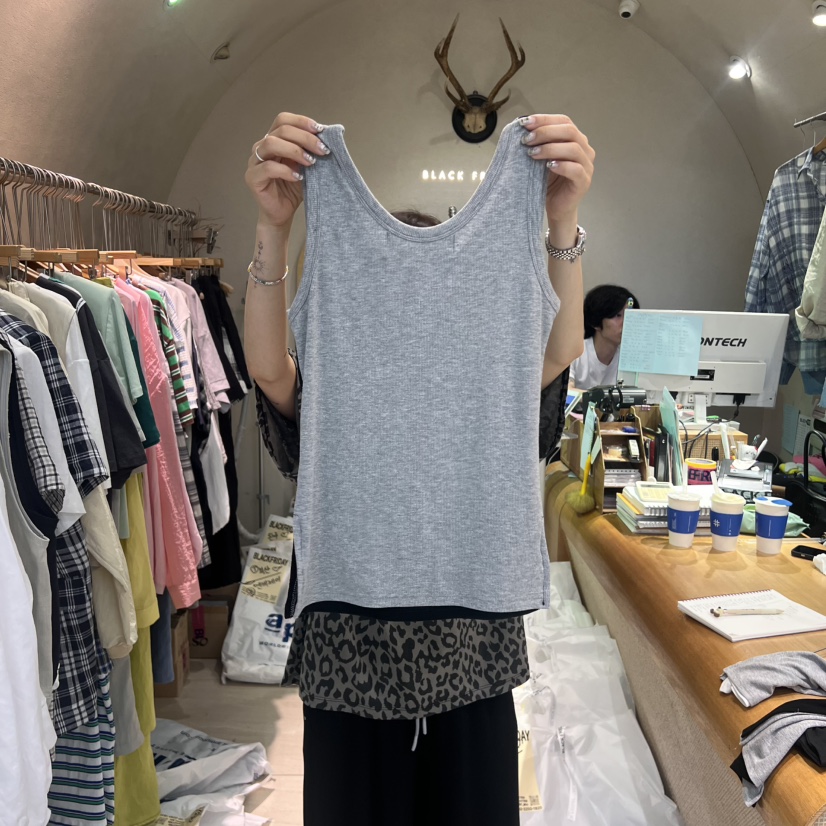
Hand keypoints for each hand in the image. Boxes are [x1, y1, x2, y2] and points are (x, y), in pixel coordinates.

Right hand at [245, 113, 328, 229]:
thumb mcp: (305, 166)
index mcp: (273, 139)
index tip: (320, 130)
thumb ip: (310, 152)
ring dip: (295, 150)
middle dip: (305, 138)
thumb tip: (328, 137)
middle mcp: (261, 147)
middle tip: (322, 150)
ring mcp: (254, 161)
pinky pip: (267, 168)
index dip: (301, 122)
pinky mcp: (252, 177)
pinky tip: (298, 178)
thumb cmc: (293, 189)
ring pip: (271, 143)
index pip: (283, 120)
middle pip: (280, 130)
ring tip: (311, 162)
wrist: (283, 213)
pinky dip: (286, 170)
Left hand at [520, 115, 594, 224]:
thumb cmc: (548, 181)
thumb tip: (521, 125)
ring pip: (573, 148)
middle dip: (545, 132)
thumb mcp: (541, 158)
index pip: (563, 121)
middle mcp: (584, 149)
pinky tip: (548, 166)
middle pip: (569, 131)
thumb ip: (537, 143)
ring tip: (532, 153)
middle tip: (527, 139)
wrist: (555, 207)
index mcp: (575, 139)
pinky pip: (576, 169)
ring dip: (550, 148)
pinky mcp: (584, 181)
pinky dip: (561, 165)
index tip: (525, 122)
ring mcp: (587, 165)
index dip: (544, 119)